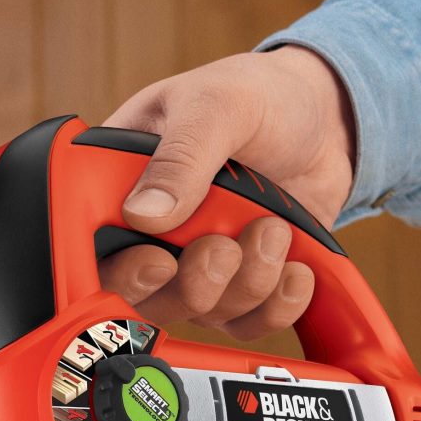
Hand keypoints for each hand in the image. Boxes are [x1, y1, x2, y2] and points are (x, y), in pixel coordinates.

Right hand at [98, 48, 354, 339]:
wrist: (325, 119)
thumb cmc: (258, 95)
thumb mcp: (217, 105)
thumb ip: (181, 156)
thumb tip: (143, 214)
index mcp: (123, 187)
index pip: (95, 251)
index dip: (120, 273)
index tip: (158, 262)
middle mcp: (152, 236)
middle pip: (148, 299)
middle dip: (194, 283)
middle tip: (223, 245)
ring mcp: (197, 265)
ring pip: (204, 312)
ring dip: (247, 281)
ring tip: (274, 229)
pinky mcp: (241, 285)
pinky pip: (249, 324)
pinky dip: (278, 304)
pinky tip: (296, 269)